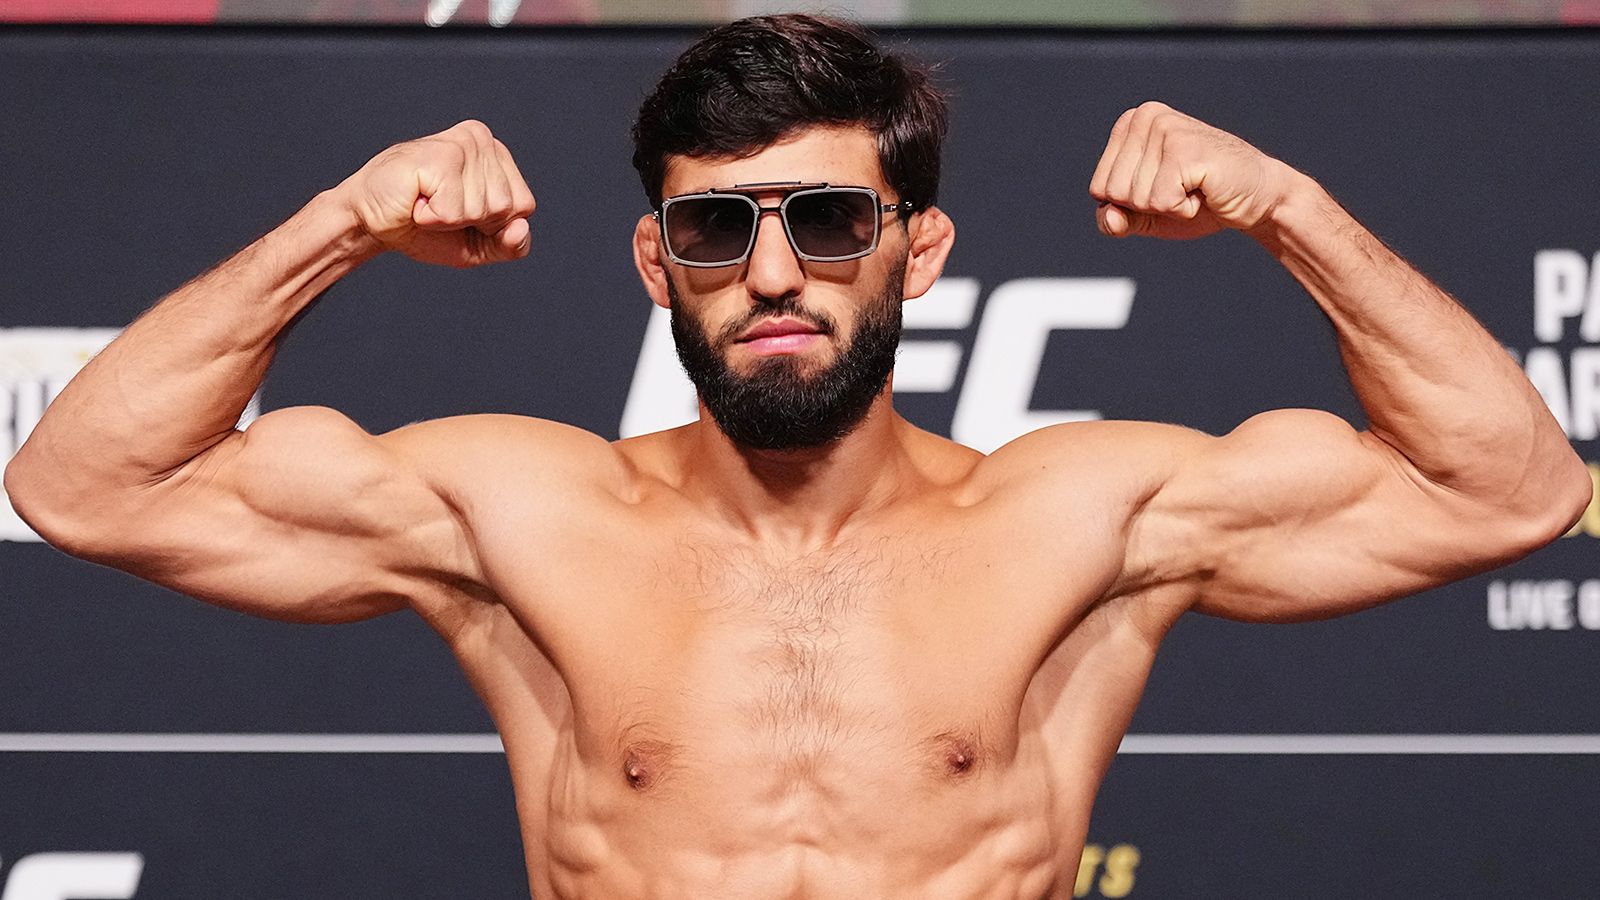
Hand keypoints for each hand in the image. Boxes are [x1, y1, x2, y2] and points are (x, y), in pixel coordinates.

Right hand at [334, 119, 535, 266]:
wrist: (370, 221)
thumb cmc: (424, 228)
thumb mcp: (478, 245)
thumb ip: (511, 245)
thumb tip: (522, 227)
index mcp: (497, 154)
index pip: (524, 207)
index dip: (493, 225)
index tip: (460, 212)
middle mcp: (482, 140)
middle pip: (506, 208)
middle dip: (471, 222)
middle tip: (440, 206)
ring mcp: (463, 144)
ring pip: (482, 209)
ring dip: (449, 220)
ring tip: (427, 201)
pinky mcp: (441, 156)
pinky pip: (454, 211)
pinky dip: (433, 218)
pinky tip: (417, 199)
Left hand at [1088, 101, 1300, 240]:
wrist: (1257, 198)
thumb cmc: (1200, 201)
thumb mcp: (1147, 215)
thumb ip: (1116, 220)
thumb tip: (1109, 217)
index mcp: (1130, 124)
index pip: (1099, 188)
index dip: (1131, 205)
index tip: (1164, 189)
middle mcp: (1145, 117)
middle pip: (1113, 192)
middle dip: (1148, 206)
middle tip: (1182, 188)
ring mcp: (1165, 129)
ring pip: (1136, 198)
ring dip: (1168, 207)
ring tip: (1194, 187)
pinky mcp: (1185, 149)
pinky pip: (1160, 202)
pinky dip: (1183, 210)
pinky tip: (1203, 190)